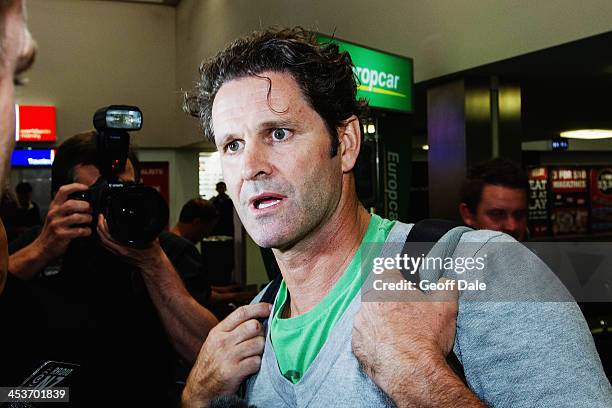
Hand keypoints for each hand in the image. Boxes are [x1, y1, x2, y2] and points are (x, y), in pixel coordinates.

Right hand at [33, 183, 91, 261]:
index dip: (76, 187)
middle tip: (91, 210)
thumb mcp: (56, 216)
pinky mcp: (61, 235)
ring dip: (87, 218)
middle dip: (86, 206)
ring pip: (77, 217)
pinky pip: (79, 231)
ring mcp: (56, 224)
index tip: (86, 188)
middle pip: (72, 204)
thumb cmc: (53, 231)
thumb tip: (87, 201)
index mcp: (54, 206)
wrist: (42, 248)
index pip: (63, 190)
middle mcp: (54, 213)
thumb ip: (67, 207)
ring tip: (89, 221)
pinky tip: (87, 231)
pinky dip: (87, 231)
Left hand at [96, 214, 163, 272]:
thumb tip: (147, 220)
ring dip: (100, 233)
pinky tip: (106, 232)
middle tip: (100, 217)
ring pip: (104, 243)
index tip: (104, 217)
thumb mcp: (152, 240)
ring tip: (101, 223)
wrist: (152, 265)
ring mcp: (119, 254)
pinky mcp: (119, 255)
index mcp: (126, 248)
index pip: (109, 237)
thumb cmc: (153, 254)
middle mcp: (120, 251)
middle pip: (103, 239)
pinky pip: (107, 246)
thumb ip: (148, 231)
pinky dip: (104, 238)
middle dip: (100, 227)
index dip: (104, 227)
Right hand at [182, 303, 270, 406]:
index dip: (259, 308)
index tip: (270, 308)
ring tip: (252, 356)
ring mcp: (228, 356)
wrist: (200, 389)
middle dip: (261, 333)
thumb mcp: (215, 342)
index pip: (242, 312)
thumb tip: (256, 318)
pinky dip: (257, 364)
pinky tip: (249, 367)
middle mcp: (222, 341)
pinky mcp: (234, 371)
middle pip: (254, 326)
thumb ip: (232, 329)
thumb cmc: (211, 364)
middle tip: (258, 341)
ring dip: (260, 351)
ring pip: (259, 344)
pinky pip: (257, 361)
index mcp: (218, 331)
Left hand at [352, 272, 457, 400]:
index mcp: (384, 286)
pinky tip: (390, 348)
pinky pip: (364, 338)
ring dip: (381, 322)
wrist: (414, 373)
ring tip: (400, 335)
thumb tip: (446, 282)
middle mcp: (366, 302)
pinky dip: (374, 341)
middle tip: (408, 316)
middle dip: (391, 303)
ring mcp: (358, 325)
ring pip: (369, 317)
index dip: (400, 278)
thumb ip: (446, 286)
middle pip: (378, 295)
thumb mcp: (446, 305)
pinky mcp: (356, 345)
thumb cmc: (427, 336)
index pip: (388, 271)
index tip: (407, 288)